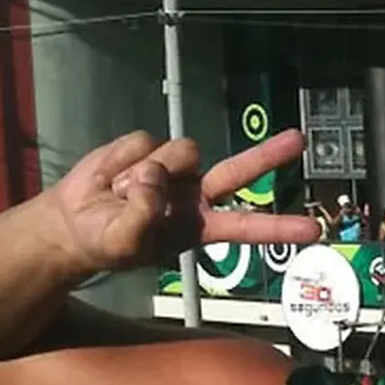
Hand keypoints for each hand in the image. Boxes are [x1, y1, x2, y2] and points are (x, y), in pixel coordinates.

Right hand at [37, 130, 318, 275]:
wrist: (70, 224)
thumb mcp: (126, 244)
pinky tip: (111, 176)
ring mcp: (175, 169)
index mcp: (201, 226)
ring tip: (121, 193)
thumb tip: (156, 176)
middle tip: (300, 140)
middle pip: (239, 170)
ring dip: (145, 172)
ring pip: (180, 153)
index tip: (314, 230)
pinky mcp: (149, 147)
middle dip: (269, 155)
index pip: (247, 226)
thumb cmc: (106, 243)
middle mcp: (196, 194)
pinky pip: (142, 143)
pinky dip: (121, 160)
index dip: (279, 228)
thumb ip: (144, 215)